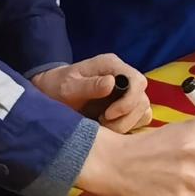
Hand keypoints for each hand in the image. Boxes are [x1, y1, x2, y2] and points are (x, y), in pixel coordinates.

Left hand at [34, 54, 152, 133]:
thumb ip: (89, 85)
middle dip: (125, 117)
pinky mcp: (126, 106)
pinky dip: (128, 127)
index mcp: (111, 65)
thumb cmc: (58, 86)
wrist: (51, 92)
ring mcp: (127, 91)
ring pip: (143, 111)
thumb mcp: (68, 86)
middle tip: (103, 124)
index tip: (108, 115)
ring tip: (104, 128)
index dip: (128, 101)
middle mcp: (123, 76)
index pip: (137, 81)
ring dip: (126, 124)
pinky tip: (110, 130)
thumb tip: (112, 83)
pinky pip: (139, 119)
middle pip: (142, 99)